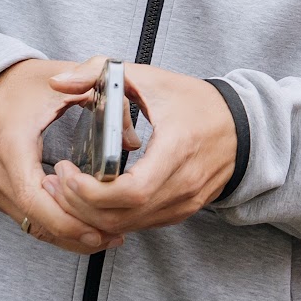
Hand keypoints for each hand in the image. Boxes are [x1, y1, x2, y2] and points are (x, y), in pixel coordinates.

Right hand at [0, 57, 121, 252]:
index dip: (68, 220)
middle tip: (115, 237)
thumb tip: (131, 141)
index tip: (100, 229)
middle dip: (76, 234)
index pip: (35, 199)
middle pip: (36, 221)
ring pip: (31, 226)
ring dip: (66, 234)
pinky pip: (25, 218)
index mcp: (11, 146)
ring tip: (106, 236)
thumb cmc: (20, 85)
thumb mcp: (62, 82)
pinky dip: (53, 225)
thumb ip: (104, 101)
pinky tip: (82, 226)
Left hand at [44, 60, 237, 238]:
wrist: (244, 127)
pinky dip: (109, 218)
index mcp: (177, 150)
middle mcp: (183, 184)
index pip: (130, 191)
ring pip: (126, 227)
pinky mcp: (181, 212)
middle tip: (56, 183)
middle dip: (78, 206)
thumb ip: (100, 72)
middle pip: (121, 216)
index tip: (68, 172)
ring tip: (67, 191)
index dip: (91, 191)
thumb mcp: (151, 78)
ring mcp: (184, 203)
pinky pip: (138, 225)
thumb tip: (59, 81)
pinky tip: (92, 200)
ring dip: (89, 216)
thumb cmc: (197, 103)